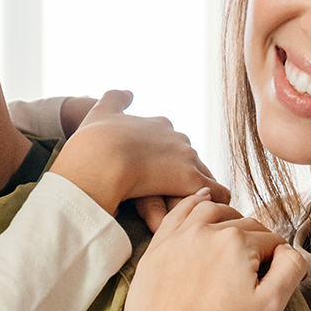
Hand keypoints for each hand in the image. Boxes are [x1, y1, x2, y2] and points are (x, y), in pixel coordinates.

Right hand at [51, 90, 229, 215]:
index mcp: (158, 125)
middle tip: (176, 203)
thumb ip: (115, 100)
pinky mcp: (191, 180)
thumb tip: (129, 93)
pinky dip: (217, 204)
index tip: (157, 180)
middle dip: (184, 179)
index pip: (172, 145)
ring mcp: (186, 157)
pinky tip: (208, 216)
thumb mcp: (101, 112)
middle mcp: (177, 138)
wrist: (99, 158)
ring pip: (203, 176)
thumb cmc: (93, 143)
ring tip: (194, 213)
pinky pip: (217, 193)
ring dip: (198, 194)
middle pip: (189, 161)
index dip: (166, 162)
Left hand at [123, 194, 306, 310]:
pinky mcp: (158, 247)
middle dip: (254, 242)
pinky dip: (193, 202)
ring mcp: (179, 236)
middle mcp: (207, 230)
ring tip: (235, 232)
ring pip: (212, 211)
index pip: (270, 241)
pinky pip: (178, 212)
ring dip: (229, 217)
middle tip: (253, 269)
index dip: (276, 260)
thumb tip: (288, 250)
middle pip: (243, 225)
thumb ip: (290, 269)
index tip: (271, 279)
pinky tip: (202, 199)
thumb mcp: (270, 306)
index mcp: (238, 242)